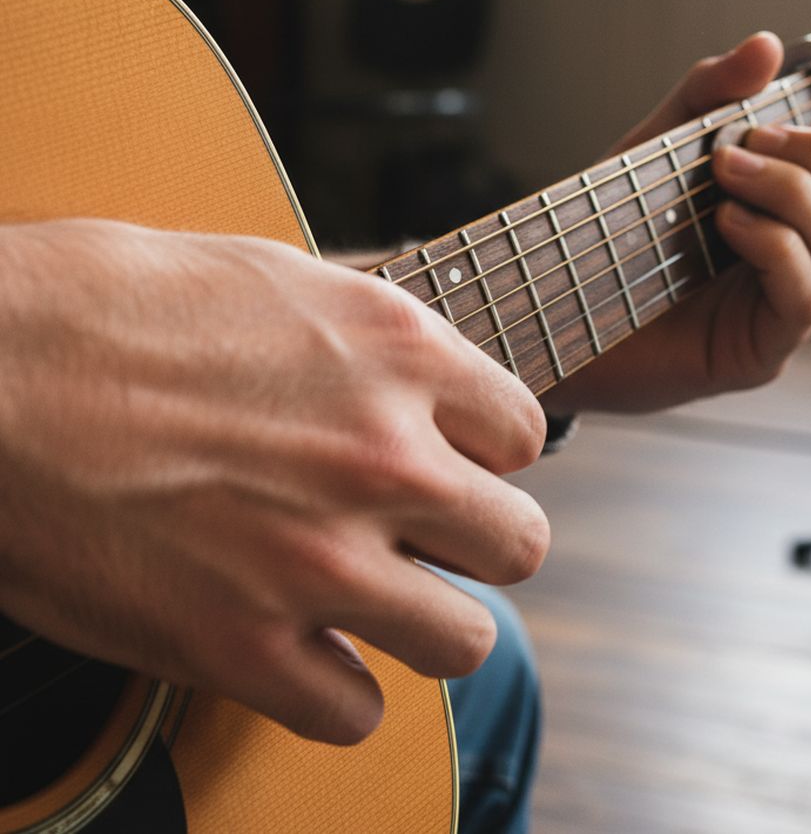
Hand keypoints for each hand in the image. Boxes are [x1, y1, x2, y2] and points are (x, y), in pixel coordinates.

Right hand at [0, 219, 548, 743]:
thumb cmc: (108, 303)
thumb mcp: (275, 277)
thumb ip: (372, 339)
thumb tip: (423, 376)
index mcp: (399, 353)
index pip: (523, 434)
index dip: (487, 454)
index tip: (449, 462)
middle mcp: (383, 458)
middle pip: (519, 544)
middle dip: (478, 545)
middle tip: (423, 540)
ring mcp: (320, 560)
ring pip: (466, 642)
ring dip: (427, 628)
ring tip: (376, 605)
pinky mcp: (239, 644)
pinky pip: (353, 712)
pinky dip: (331, 691)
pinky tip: (296, 652)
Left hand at [540, 32, 810, 413]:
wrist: (561, 306)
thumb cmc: (618, 232)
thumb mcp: (662, 144)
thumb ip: (711, 93)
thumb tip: (767, 45)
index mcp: (809, 219)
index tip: (780, 125)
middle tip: (745, 146)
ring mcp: (793, 315)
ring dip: (792, 194)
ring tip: (723, 180)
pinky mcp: (762, 352)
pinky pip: (807, 294)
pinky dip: (772, 243)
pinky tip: (723, 224)